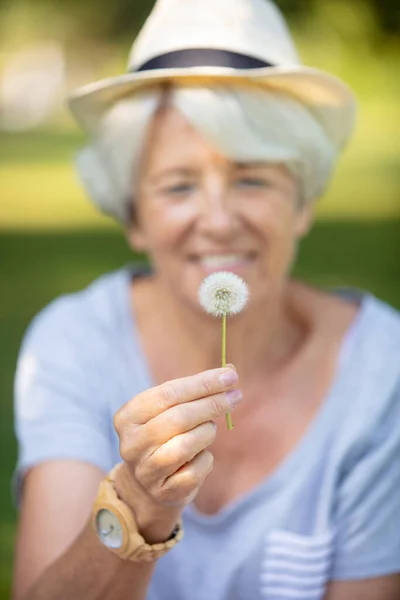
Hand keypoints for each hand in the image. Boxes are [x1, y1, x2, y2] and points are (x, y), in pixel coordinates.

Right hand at [113, 366, 240, 539]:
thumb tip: (229, 371)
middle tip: (235, 396)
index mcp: (128, 416)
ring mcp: (145, 471)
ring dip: (208, 432)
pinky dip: (206, 459)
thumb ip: (197, 389)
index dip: (202, 383)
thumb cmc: (166, 435)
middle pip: (179, 418)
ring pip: (186, 444)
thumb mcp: (172, 409)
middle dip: (212, 404)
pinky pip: (196, 470)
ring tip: (210, 428)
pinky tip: (202, 455)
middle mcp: (131, 444)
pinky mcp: (164, 492)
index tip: (230, 376)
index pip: (169, 393)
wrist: (151, 484)